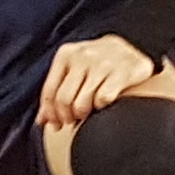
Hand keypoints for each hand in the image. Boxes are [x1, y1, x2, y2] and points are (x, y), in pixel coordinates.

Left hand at [38, 34, 158, 130]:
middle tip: (74, 120)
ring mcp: (103, 63)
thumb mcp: (73, 69)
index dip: (51, 114)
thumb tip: (41, 120)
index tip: (56, 125)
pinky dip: (101, 107)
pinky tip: (104, 104)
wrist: (133, 49)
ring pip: (82, 103)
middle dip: (67, 117)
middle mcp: (83, 56)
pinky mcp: (122, 72)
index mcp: (66, 54)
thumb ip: (55, 91)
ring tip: (89, 113)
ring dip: (84, 115)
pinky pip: (103, 100)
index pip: (50, 92)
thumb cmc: (97, 64)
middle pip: (64, 100)